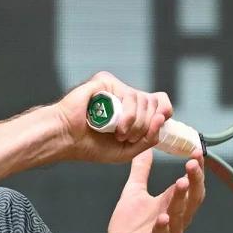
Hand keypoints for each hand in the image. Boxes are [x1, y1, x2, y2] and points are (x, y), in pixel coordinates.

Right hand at [52, 71, 173, 163]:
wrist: (67, 139)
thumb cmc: (92, 146)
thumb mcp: (128, 151)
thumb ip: (148, 139)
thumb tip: (162, 118)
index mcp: (132, 110)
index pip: (160, 101)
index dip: (164, 111)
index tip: (158, 124)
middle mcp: (126, 96)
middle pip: (154, 102)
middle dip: (147, 125)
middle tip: (130, 138)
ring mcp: (116, 88)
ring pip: (144, 100)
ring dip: (136, 123)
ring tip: (120, 135)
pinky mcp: (107, 81)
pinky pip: (130, 95)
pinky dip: (128, 115)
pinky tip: (116, 127)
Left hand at [106, 150, 205, 232]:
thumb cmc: (131, 228)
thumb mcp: (134, 193)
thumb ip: (141, 172)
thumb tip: (146, 149)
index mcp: (172, 205)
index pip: (191, 185)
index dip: (196, 170)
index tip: (196, 151)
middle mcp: (175, 219)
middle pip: (192, 199)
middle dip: (194, 181)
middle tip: (193, 162)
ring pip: (179, 216)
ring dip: (181, 199)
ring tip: (181, 182)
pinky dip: (163, 228)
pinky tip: (163, 217)